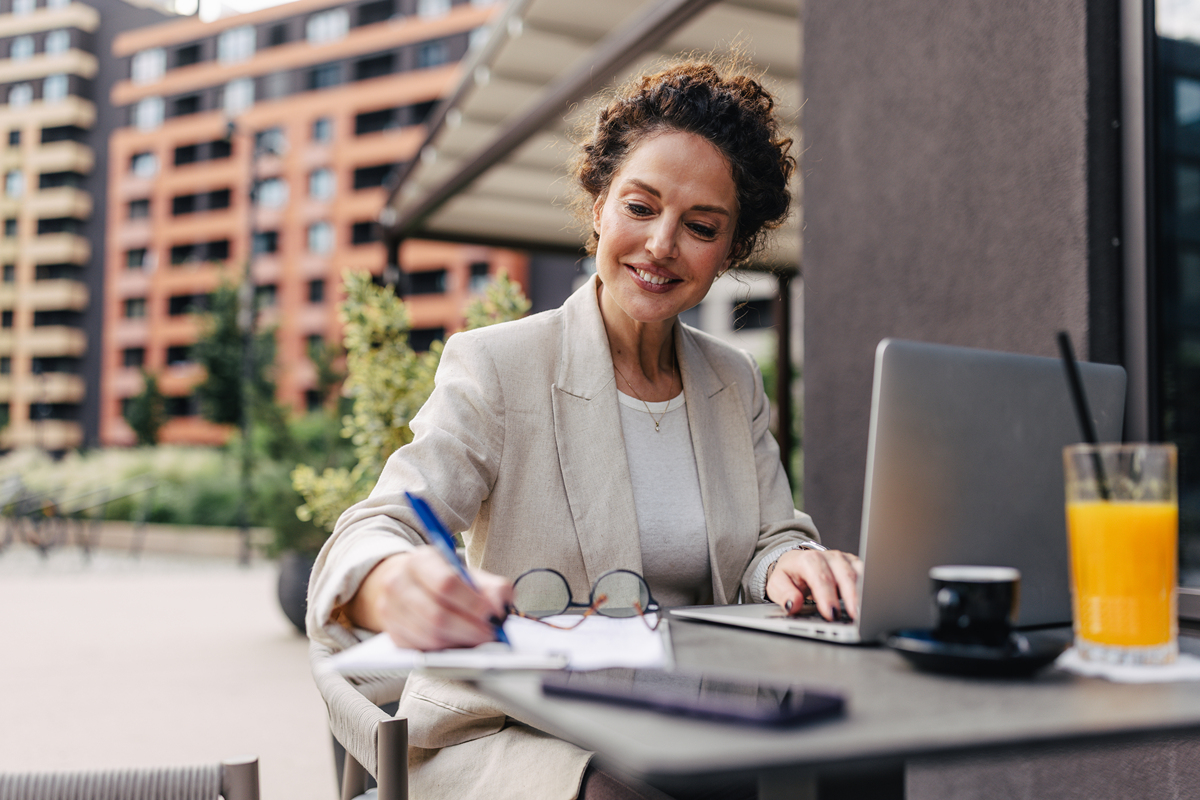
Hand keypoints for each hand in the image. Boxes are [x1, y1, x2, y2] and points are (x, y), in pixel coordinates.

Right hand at [347, 546, 512, 650]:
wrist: (409, 585)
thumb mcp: (470, 575)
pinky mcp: (391, 633)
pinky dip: (445, 651)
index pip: (446, 583)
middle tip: (491, 635)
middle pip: (437, 615)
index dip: (472, 603)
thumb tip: (499, 610)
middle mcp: (398, 582)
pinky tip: (459, 644)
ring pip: (429, 636)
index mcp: (421, 560)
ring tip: (478, 639)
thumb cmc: (445, 580)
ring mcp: (389, 609)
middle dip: (469, 629)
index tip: (492, 615)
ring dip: (459, 642)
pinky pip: (421, 649)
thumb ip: (494, 588)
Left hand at [766, 548, 863, 621]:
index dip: (827, 596)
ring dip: (864, 593)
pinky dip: (870, 589)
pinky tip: (871, 604)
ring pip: (859, 574)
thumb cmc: (789, 574)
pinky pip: (867, 575)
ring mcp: (844, 560)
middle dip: (852, 597)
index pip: (820, 577)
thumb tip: (792, 604)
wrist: (797, 562)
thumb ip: (784, 594)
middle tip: (856, 616)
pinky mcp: (855, 565)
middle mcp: (829, 557)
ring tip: (868, 612)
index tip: (832, 614)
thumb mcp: (777, 584)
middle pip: (845, 575)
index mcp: (808, 560)